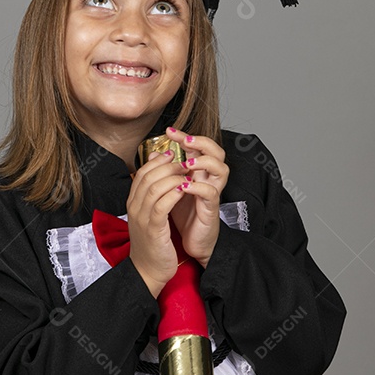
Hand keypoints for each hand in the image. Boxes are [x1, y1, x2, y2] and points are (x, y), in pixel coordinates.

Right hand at [127, 150, 189, 297]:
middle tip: (183, 161)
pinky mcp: (153, 229)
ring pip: (155, 187)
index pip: (142, 173)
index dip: (157, 161)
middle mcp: (134, 207)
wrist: (148, 271)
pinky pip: (162, 205)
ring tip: (187, 173)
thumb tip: (160, 176)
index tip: (172, 155)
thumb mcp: (150, 216)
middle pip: (148, 176)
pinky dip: (174, 194)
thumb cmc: (153, 243)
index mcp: (133, 203)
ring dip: (173, 177)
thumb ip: (154, 196)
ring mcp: (142, 218)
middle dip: (168, 165)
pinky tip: (185, 189)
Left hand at [164, 126, 227, 269]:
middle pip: (217, 152)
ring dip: (204, 162)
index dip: (186, 136)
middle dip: (202, 142)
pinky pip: (210, 193)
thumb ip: (164, 173)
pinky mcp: (210, 209)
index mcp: (198, 173)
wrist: (190, 243)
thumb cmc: (182, 217)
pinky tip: (184, 187)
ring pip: (220, 169)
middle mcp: (207, 180)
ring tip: (187, 163)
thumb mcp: (170, 190)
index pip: (198, 147)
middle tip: (185, 140)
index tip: (169, 131)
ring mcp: (211, 193)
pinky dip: (198, 187)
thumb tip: (153, 155)